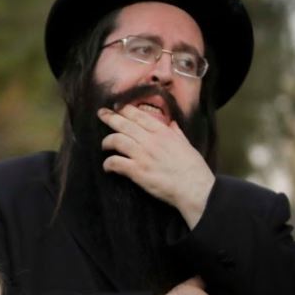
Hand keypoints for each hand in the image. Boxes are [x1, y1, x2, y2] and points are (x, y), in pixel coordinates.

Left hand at [98, 106, 214, 227]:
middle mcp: (151, 140)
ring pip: (116, 140)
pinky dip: (108, 163)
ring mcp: (143, 155)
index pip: (139, 115)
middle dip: (110, 118)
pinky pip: (116, 162)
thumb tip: (172, 124)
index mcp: (163, 132)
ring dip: (107, 142)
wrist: (194, 188)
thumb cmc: (193, 168)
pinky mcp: (137, 171)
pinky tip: (107, 167)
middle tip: (101, 114)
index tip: (116, 107)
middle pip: (124, 124)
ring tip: (105, 146)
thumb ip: (176, 133)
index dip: (124, 109)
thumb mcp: (187, 145)